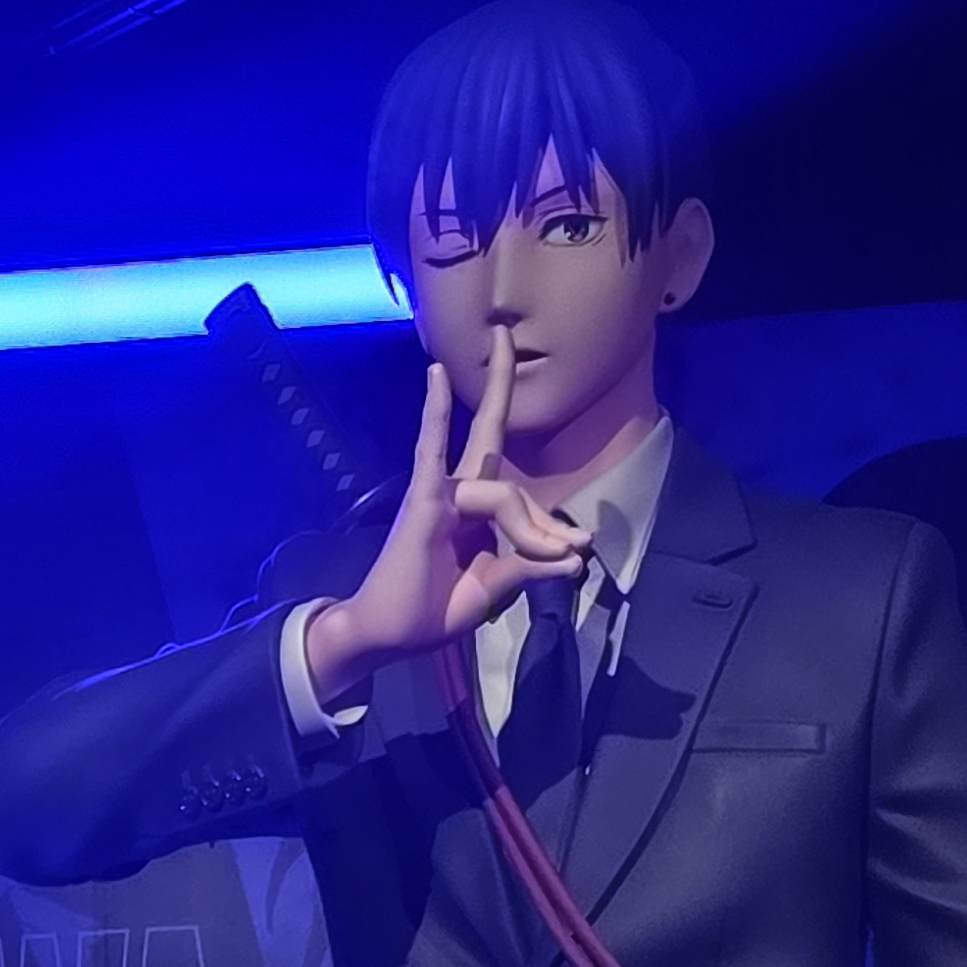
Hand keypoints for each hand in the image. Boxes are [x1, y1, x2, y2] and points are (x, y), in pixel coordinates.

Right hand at [302, 327, 592, 707]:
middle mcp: (458, 489)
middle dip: (501, 379)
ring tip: (557, 552)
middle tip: (506, 331)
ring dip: (535, 527)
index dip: (552, 524)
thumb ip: (530, 567)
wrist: (388, 636)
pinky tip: (435, 374)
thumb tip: (575, 558)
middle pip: (489, 428)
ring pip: (503, 492)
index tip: (578, 554)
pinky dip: (434, 414)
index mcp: (475, 510)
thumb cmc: (432, 611)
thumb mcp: (494, 588)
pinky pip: (432, 452)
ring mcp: (439, 492)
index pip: (521, 496)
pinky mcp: (423, 502)